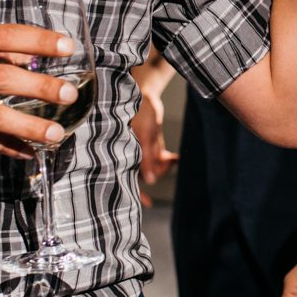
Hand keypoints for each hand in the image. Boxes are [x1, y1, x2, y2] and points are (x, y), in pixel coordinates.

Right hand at [0, 24, 84, 157]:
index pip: (5, 36)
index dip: (40, 42)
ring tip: (57, 133)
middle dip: (41, 88)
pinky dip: (5, 147)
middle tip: (70, 95)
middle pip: (3, 79)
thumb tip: (26, 58)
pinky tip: (27, 152)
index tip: (68, 47)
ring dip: (29, 127)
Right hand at [128, 70, 177, 199]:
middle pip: (144, 174)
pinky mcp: (148, 145)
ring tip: (172, 157)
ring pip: (153, 167)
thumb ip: (148, 157)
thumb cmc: (142, 111)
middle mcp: (128, 154)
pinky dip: (167, 158)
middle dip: (157, 171)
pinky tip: (176, 157)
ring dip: (164, 164)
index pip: (125, 178)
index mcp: (121, 153)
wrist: (147, 92)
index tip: (147, 204)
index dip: (135, 193)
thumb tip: (151, 181)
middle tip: (167, 162)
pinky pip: (158, 158)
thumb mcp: (147, 135)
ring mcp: (139, 150)